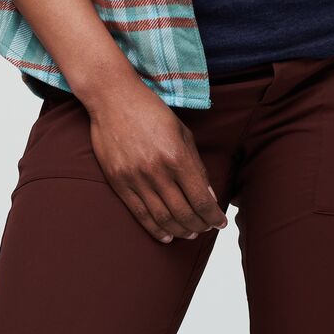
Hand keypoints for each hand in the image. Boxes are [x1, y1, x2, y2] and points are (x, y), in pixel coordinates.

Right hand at [84, 84, 228, 243]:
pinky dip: (155, 229)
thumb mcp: (181, 131)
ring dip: (180, 230)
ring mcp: (135, 178)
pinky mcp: (119, 182)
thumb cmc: (151, 111)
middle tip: (207, 228)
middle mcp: (156, 171)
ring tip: (190, 233)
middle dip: (200, 225)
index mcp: (176, 155)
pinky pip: (140, 214)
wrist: (113, 98)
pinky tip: (167, 235)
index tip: (220, 222)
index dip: (213, 216)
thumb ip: (195, 164)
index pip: (200, 199)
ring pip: (162, 218)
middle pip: (183, 213)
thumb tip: (208, 195)